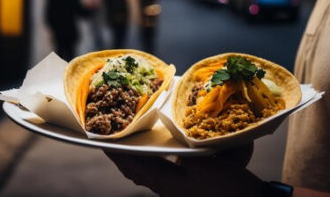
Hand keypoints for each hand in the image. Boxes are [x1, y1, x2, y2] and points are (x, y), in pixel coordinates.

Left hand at [105, 143, 262, 196]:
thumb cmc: (225, 188)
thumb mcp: (203, 168)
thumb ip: (182, 154)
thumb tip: (167, 139)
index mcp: (166, 184)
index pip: (133, 166)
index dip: (117, 153)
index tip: (104, 139)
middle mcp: (165, 189)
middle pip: (136, 172)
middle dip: (122, 156)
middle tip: (112, 140)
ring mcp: (174, 191)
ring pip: (146, 174)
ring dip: (134, 160)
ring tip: (128, 145)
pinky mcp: (183, 190)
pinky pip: (158, 175)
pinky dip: (150, 163)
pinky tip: (156, 153)